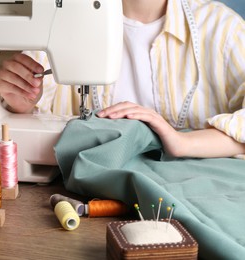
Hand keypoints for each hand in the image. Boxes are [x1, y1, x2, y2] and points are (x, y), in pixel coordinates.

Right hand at [0, 53, 43, 112]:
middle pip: (16, 67)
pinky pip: (11, 87)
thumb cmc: (29, 87)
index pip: (23, 58)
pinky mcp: (0, 85)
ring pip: (13, 77)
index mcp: (18, 59)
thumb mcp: (37, 81)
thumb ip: (37, 76)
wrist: (23, 101)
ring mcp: (3, 74)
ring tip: (34, 91)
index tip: (40, 70)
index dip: (32, 64)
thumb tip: (38, 76)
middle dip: (28, 76)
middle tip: (37, 83)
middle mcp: (8, 65)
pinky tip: (29, 95)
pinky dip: (22, 92)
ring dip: (26, 85)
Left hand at [96, 102, 244, 157]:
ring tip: (110, 115)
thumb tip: (112, 132)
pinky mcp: (159, 123)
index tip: (99, 115)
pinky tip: (128, 116)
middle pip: (127, 105)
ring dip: (121, 111)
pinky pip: (146, 117)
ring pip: (134, 109)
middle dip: (112, 109)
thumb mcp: (140, 134)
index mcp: (141, 114)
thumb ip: (130, 130)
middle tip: (100, 115)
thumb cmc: (159, 141)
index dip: (111, 108)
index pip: (124, 106)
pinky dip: (136, 115)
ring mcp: (153, 116)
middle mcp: (146, 112)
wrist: (177, 146)